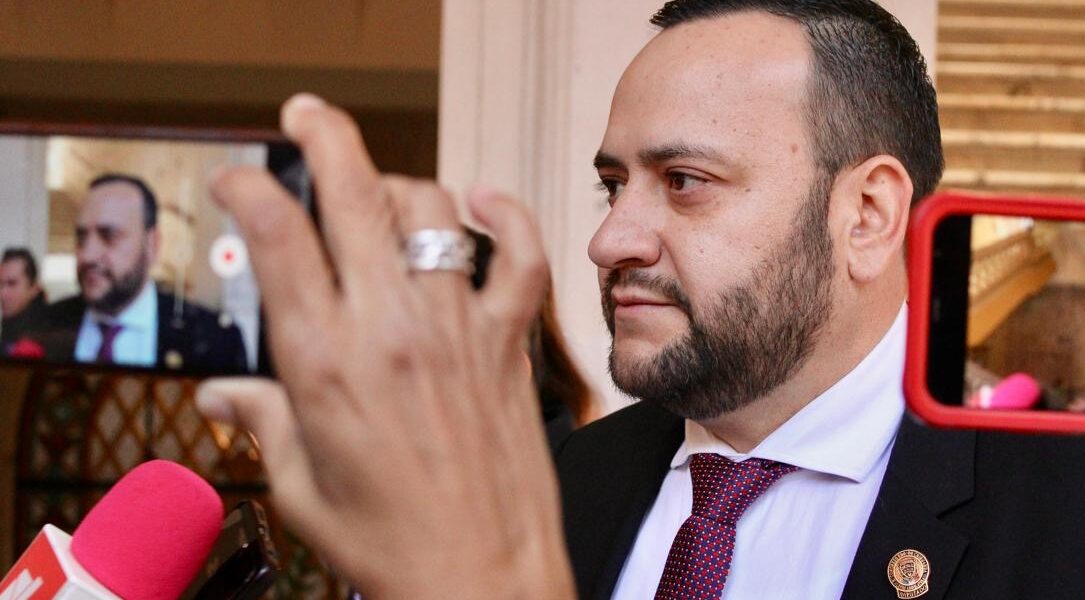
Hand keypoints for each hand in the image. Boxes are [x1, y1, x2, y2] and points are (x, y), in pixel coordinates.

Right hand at [194, 94, 572, 598]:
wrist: (482, 578)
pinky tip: (485, 198)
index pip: (276, 237)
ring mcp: (458, 329)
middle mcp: (392, 329)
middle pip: (354, 193)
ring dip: (398, 183)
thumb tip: (223, 393)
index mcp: (323, 362)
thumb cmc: (391, 545)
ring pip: (430, 209)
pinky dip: (507, 215)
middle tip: (306, 117)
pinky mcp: (510, 344)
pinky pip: (520, 255)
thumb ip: (260, 423)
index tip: (239, 177)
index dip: (251, 186)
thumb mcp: (300, 486)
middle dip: (323, 135)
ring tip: (379, 193)